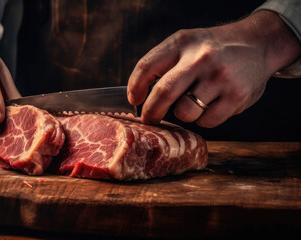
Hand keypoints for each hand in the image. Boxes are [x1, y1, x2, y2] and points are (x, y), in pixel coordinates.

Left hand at [127, 10, 300, 126]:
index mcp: (182, 43)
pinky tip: (211, 104)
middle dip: (151, 112)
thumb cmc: (213, 49)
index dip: (135, 88)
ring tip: (191, 103)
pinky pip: (207, 121)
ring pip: (185, 112)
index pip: (147, 67)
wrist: (258, 44)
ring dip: (183, 114)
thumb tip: (138, 95)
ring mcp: (220, 77)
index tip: (134, 100)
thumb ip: (163, 63)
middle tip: (149, 119)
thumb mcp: (186, 43)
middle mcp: (201, 58)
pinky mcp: (237, 95)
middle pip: (163, 93)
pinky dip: (204, 118)